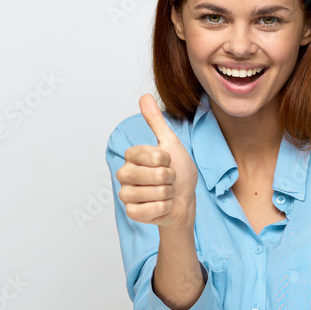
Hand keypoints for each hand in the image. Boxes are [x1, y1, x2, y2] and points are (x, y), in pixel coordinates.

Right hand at [115, 94, 198, 228]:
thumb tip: (144, 96)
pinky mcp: (131, 212)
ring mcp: (126, 194)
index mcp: (132, 156)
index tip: (168, 161)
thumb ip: (155, 122)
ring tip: (166, 193)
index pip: (150, 154)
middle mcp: (125, 173)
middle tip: (168, 179)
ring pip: (153, 193)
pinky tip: (162, 206)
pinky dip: (163, 208)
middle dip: (169, 178)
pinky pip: (148, 210)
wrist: (185, 200)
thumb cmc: (179, 172)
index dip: (166, 159)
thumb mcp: (170, 143)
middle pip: (152, 175)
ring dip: (168, 194)